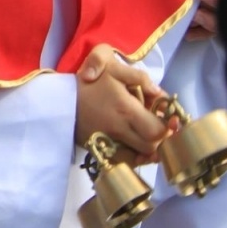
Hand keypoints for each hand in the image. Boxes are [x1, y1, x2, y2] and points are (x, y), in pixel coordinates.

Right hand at [75, 44, 169, 160]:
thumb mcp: (112, 66)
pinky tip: (133, 147)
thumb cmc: (89, 81)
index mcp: (125, 109)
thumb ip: (139, 77)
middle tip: (157, 129)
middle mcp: (118, 129)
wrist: (59, 97)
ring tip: (147, 139)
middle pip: (150, 147)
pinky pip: (122, 161)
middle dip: (158, 140)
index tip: (168, 122)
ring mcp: (107, 141)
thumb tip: (160, 93)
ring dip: (146, 151)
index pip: (157, 131)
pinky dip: (131, 157)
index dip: (167, 129)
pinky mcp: (99, 149)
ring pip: (138, 157)